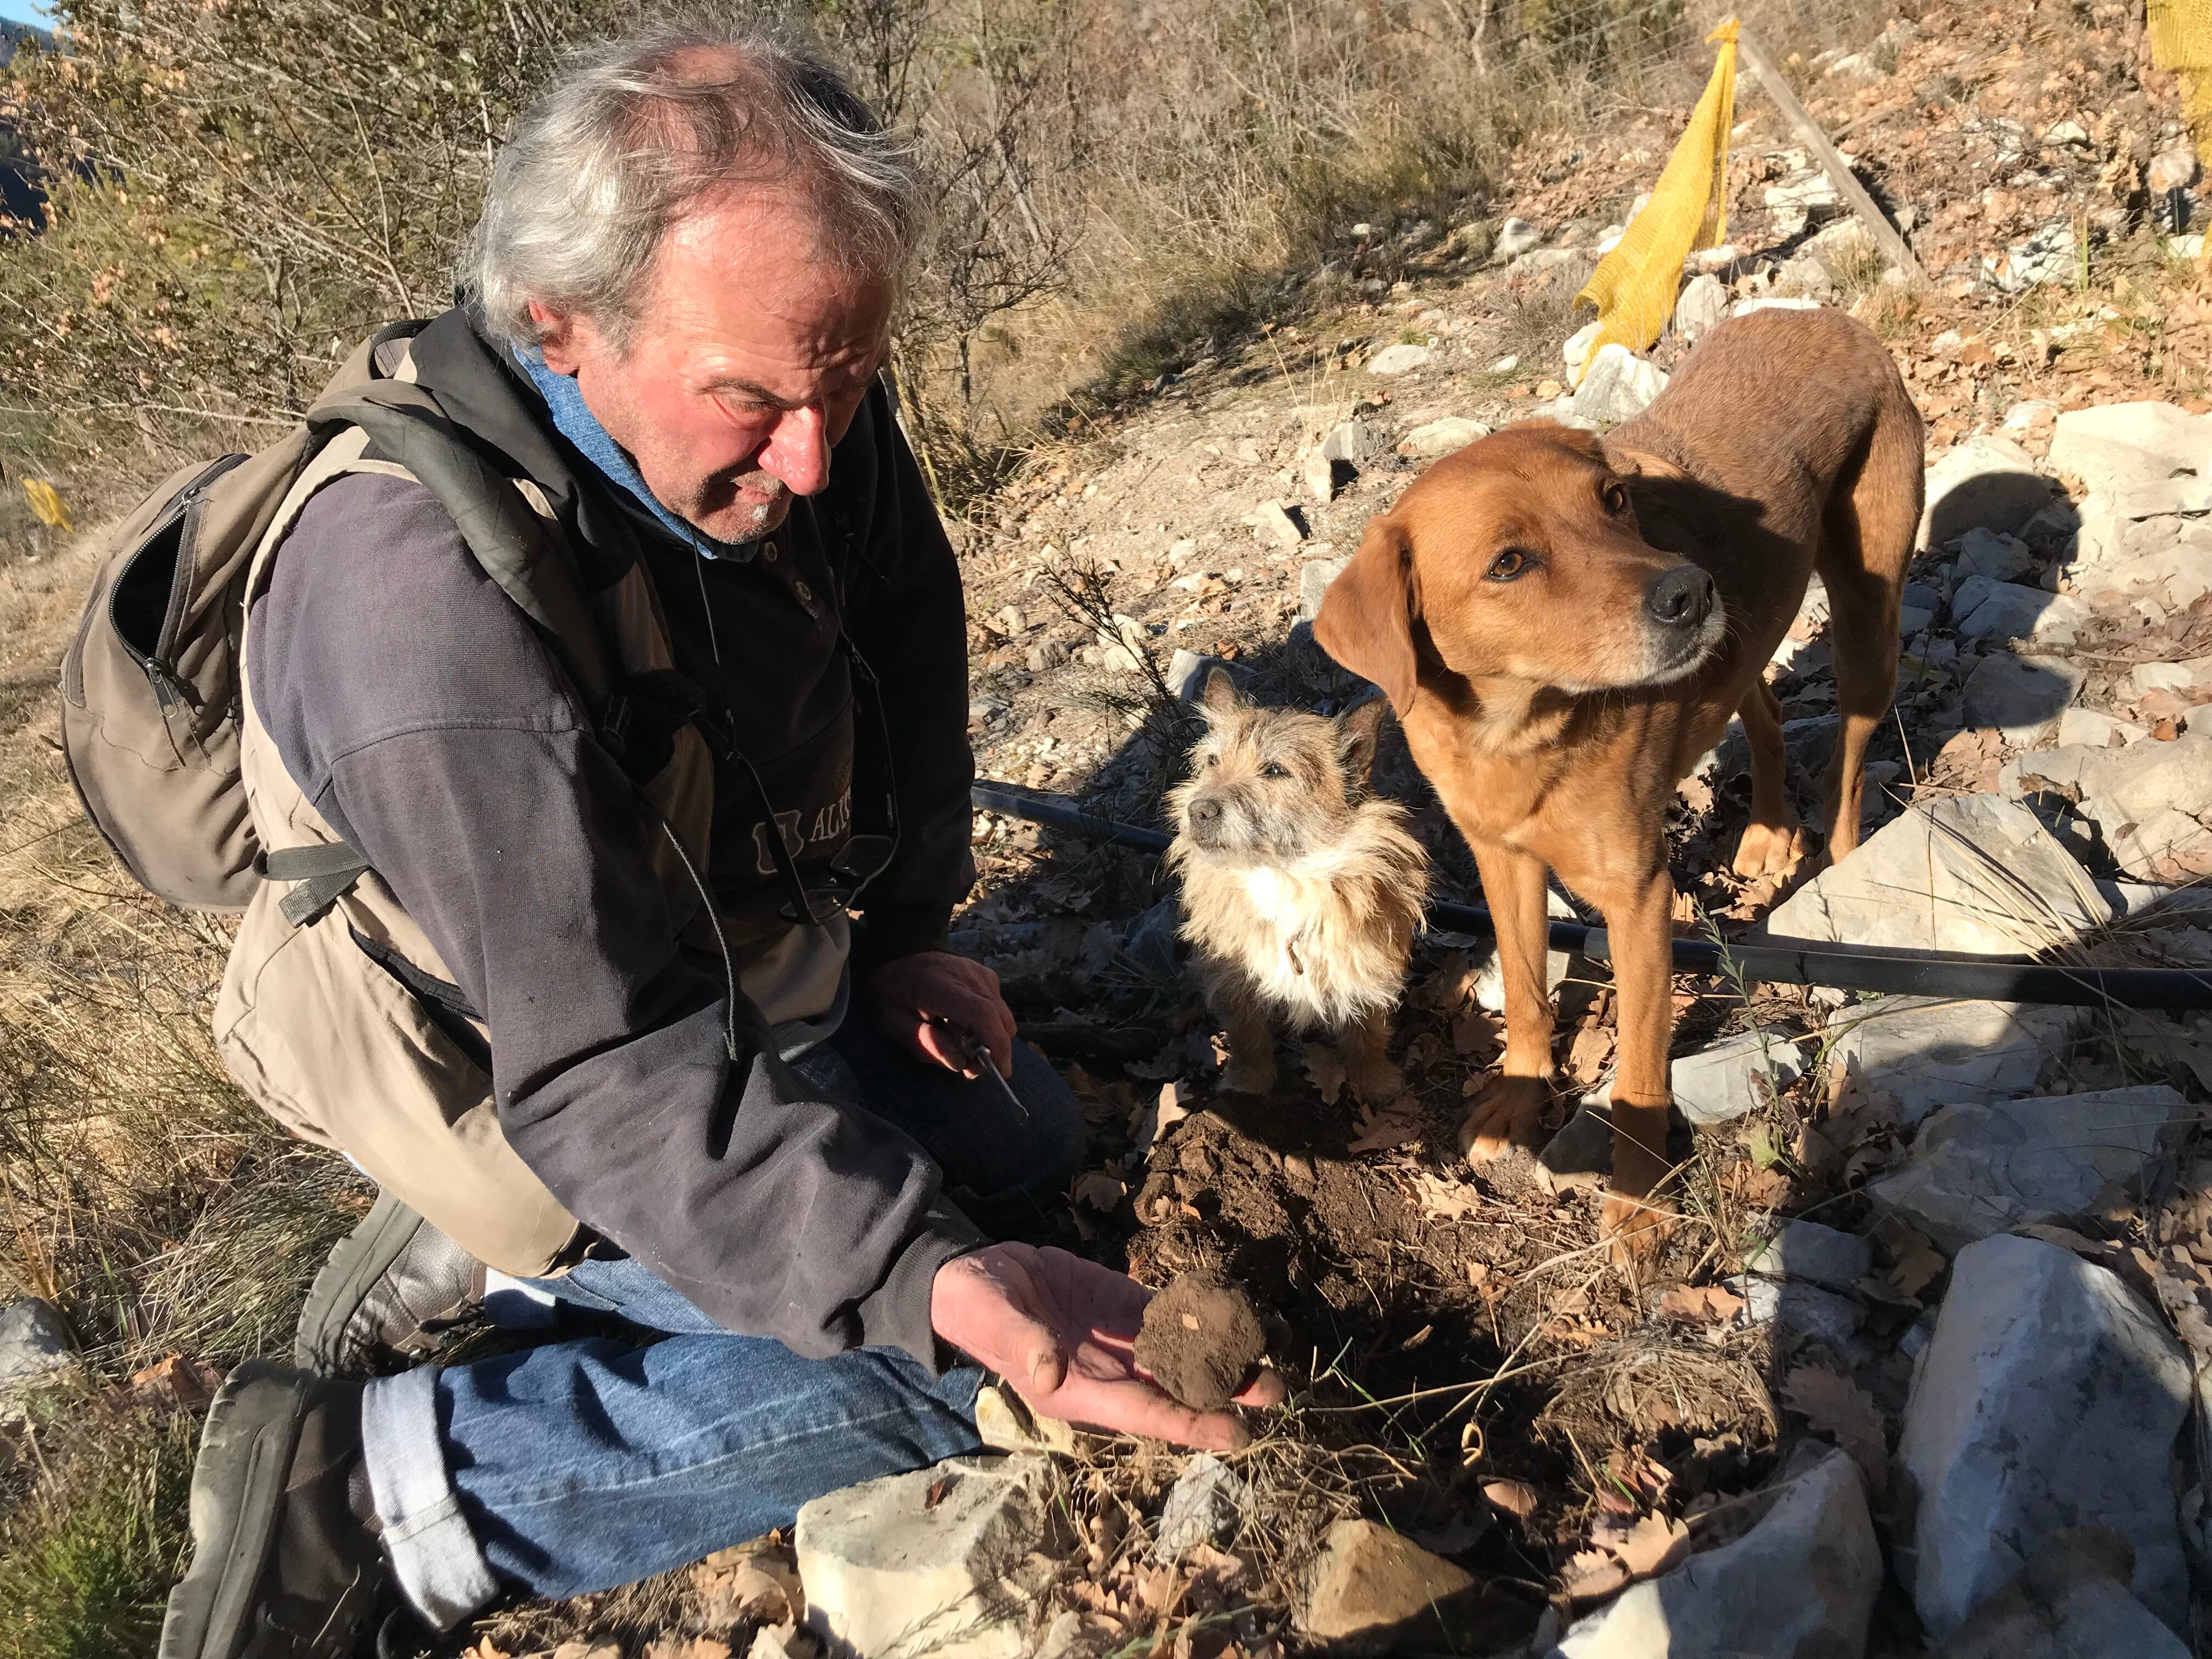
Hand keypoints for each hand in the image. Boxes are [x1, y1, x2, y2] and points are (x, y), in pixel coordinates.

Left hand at [867, 950, 1015, 1078]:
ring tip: (967, 1049)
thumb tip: (959, 1063)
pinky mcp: (987, 976)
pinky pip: (1000, 1008)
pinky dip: (991, 1025)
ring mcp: (981, 974)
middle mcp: (968, 976)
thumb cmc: (892, 991)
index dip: (995, 1045)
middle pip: (1000, 1018)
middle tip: (971, 1069)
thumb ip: (923, 1043)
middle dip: (994, 1052)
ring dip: (993, 1040)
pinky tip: (968, 1027)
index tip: (998, 1071)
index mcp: (938, 986)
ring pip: (1004, 1016)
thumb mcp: (892, 1022)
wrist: (900, 952)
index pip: (981, 1013)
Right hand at [932, 1244, 1285, 1450]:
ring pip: (1181, 1353)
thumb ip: (1022, 1343)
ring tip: (1271, 1350)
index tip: (1238, 1433)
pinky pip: (1167, 1314)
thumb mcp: (990, 1318)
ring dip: (1223, 1354)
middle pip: (1177, 1389)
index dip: (1192, 1424)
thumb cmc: (973, 1306)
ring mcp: (1117, 1339)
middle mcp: (1108, 1372)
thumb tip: (1050, 1372)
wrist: (969, 1275)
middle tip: (1275, 1388)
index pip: (1146, 1413)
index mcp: (1080, 1390)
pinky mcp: (1121, 1304)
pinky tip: (1233, 1308)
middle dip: (1225, 1391)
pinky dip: (1199, 1313)